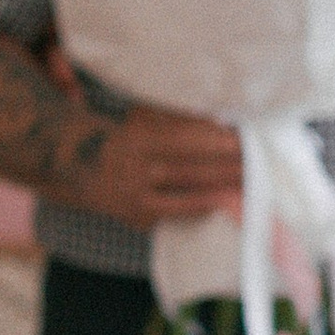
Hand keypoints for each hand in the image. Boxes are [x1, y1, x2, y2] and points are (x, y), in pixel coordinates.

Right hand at [52, 92, 243, 231]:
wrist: (73, 166)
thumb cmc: (121, 135)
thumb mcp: (141, 118)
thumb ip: (176, 119)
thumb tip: (219, 121)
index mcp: (138, 138)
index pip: (186, 140)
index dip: (218, 141)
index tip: (247, 139)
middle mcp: (135, 169)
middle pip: (192, 170)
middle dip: (229, 168)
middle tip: (261, 164)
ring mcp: (135, 197)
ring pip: (188, 195)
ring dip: (223, 191)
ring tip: (253, 185)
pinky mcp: (137, 216)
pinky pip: (177, 213)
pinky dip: (202, 207)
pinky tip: (227, 204)